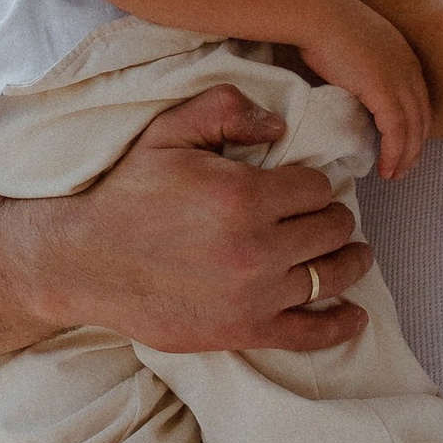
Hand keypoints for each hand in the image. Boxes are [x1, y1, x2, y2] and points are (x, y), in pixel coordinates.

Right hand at [57, 86, 371, 353]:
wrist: (88, 263)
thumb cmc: (130, 193)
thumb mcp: (169, 131)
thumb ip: (227, 110)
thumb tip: (280, 126)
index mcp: (244, 196)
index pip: (316, 186)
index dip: (313, 182)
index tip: (304, 185)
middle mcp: (257, 247)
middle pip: (331, 228)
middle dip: (334, 218)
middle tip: (326, 216)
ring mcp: (255, 294)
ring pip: (330, 275)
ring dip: (349, 261)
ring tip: (354, 254)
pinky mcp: (245, 330)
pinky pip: (310, 332)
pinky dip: (340, 324)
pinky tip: (354, 314)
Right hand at [290, 0, 429, 180]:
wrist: (316, 12)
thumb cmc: (321, 22)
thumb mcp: (351, 43)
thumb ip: (360, 65)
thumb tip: (350, 84)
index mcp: (402, 52)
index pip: (418, 97)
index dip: (414, 124)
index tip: (405, 144)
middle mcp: (408, 66)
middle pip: (422, 116)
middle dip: (415, 146)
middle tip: (404, 168)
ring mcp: (399, 78)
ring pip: (413, 129)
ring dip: (406, 157)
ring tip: (394, 175)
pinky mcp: (385, 91)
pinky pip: (396, 132)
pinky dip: (394, 154)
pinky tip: (387, 169)